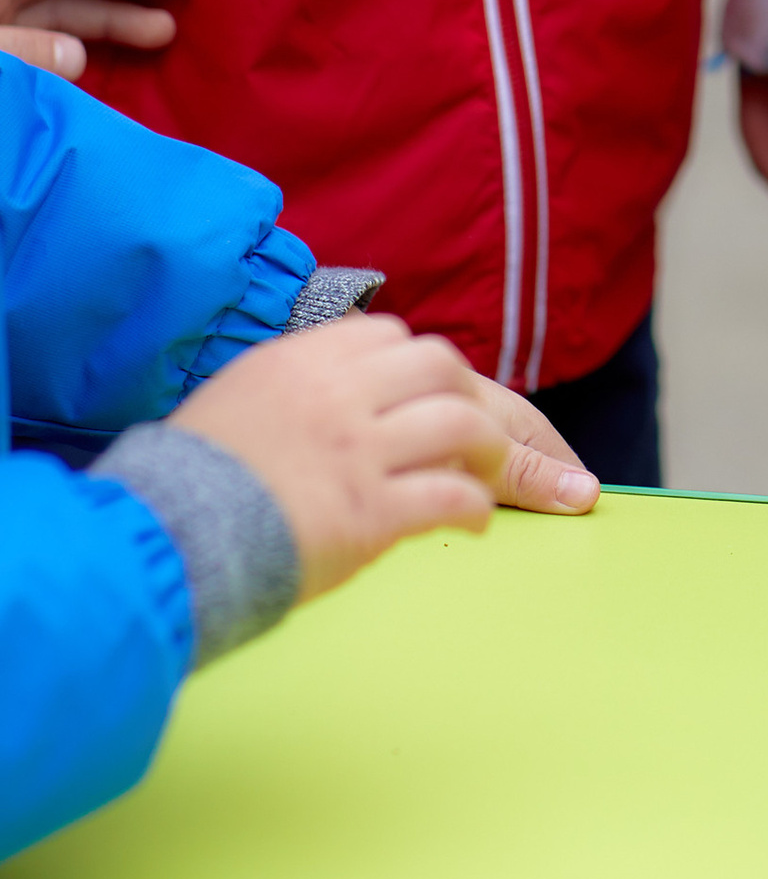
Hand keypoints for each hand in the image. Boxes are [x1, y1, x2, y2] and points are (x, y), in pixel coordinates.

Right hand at [170, 314, 595, 601]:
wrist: (160, 540)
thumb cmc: (187, 482)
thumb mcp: (238, 401)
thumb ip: (291, 387)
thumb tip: (330, 394)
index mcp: (305, 359)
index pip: (390, 338)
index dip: (422, 367)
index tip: (434, 393)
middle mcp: (340, 393)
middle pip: (441, 368)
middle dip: (473, 398)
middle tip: (490, 435)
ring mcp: (361, 451)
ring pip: (462, 422)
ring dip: (493, 451)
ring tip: (497, 478)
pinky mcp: (372, 512)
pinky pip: (450, 496)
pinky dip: (476, 508)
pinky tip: (478, 522)